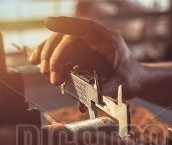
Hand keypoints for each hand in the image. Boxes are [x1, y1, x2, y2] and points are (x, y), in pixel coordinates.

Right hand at [29, 16, 146, 97]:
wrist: (134, 80)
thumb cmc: (131, 79)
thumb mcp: (123, 85)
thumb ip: (107, 88)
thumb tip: (90, 94)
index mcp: (108, 39)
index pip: (86, 27)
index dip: (66, 24)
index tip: (48, 23)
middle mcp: (94, 38)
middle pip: (68, 36)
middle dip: (54, 52)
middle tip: (48, 71)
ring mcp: (85, 45)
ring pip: (61, 43)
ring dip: (47, 54)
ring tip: (42, 70)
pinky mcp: (79, 54)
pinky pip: (60, 52)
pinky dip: (49, 58)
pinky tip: (37, 63)